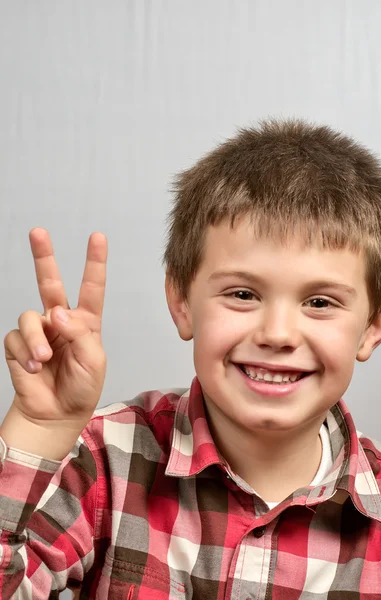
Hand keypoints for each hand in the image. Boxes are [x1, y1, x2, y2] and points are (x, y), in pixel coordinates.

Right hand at [4, 228, 107, 429]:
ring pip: (30, 315)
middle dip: (43, 256)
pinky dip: (25, 354)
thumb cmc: (82, 386)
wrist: (58, 413)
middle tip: (38, 232)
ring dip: (36, 338)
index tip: (97, 237)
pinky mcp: (19, 344)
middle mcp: (60, 320)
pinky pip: (16, 338)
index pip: (91, 287)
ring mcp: (39, 331)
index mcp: (85, 321)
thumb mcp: (93, 360)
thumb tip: (57, 311)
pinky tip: (34, 368)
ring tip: (44, 359)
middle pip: (49, 282)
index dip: (94, 262)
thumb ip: (79, 333)